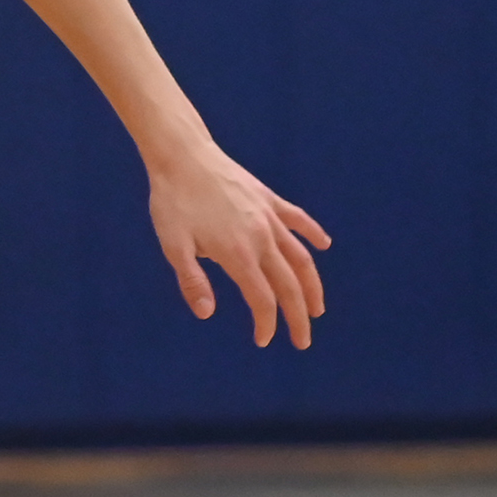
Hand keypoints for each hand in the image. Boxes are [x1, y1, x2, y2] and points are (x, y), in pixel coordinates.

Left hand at [146, 146, 330, 348]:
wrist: (182, 155)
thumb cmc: (173, 201)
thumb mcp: (174, 245)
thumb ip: (192, 281)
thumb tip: (207, 314)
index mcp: (237, 253)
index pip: (262, 298)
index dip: (266, 323)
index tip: (263, 340)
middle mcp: (261, 237)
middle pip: (289, 284)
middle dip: (298, 316)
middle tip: (302, 341)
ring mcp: (269, 216)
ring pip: (300, 257)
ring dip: (312, 285)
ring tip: (318, 308)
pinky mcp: (268, 198)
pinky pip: (298, 220)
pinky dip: (313, 234)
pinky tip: (324, 245)